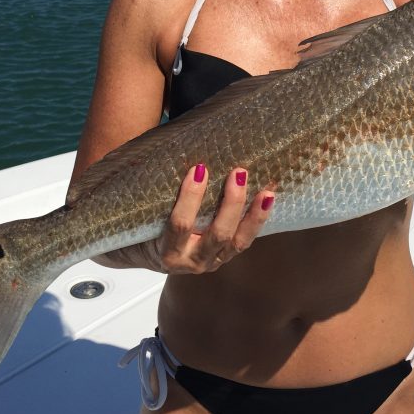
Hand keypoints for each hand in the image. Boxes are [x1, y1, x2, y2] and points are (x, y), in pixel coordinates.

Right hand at [98, 165, 274, 273]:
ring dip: (252, 214)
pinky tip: (269, 199)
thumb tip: (163, 151)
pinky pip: (245, 241)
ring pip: (237, 241)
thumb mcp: (144, 217)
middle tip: (238, 173)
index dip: (190, 198)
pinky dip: (258, 220)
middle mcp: (192, 261)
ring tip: (266, 191)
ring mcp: (212, 261)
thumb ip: (151, 195)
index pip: (181, 225)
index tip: (198, 170)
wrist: (154, 256)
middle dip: (231, 204)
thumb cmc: (146, 230)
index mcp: (168, 251)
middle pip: (218, 234)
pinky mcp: (226, 257)